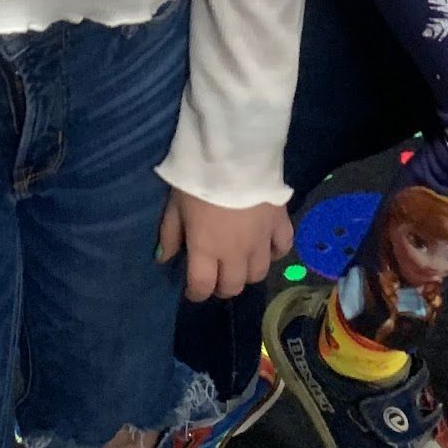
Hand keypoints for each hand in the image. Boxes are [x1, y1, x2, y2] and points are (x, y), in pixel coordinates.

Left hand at [157, 190, 294, 303]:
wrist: (236, 153)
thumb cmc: (199, 178)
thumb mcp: (175, 204)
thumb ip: (170, 234)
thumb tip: (164, 259)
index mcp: (206, 249)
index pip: (202, 286)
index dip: (196, 293)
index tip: (192, 289)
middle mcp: (236, 253)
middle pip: (232, 286)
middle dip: (221, 287)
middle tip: (215, 276)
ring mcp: (261, 241)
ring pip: (258, 274)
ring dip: (246, 274)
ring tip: (238, 264)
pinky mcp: (280, 224)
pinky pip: (283, 249)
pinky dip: (275, 253)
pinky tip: (266, 248)